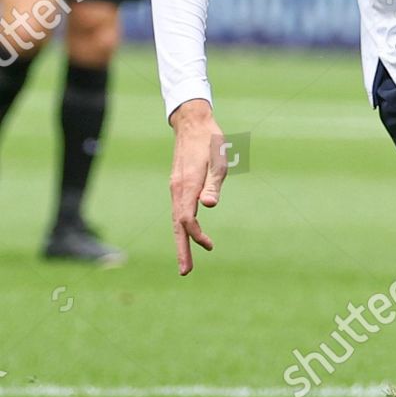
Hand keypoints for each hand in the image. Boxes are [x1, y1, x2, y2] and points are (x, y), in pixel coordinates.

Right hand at [168, 99, 229, 273]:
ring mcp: (176, 189)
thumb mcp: (218, 161)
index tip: (209, 246)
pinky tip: (189, 236)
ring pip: (176, 220)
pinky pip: (179, 212)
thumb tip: (209, 206)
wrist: (193, 124)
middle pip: (177, 225)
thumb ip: (214, 184)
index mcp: (186, 185)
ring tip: (186, 262)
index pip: (186, 218)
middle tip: (186, 272)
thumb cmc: (211, 143)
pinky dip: (182, 227)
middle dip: (182, 249)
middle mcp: (177, 190)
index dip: (196, 235)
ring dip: (182, 241)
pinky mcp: (178, 186)